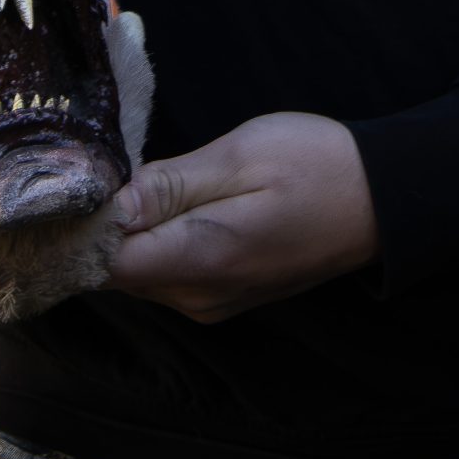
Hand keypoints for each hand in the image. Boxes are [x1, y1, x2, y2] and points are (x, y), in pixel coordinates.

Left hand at [107, 111, 377, 322]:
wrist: (380, 198)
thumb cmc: (312, 165)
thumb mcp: (239, 156)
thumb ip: (170, 185)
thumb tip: (108, 207)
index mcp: (200, 261)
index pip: (105, 263)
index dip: (83, 223)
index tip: (79, 178)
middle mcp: (198, 298)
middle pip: (117, 270)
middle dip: (104, 223)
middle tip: (108, 163)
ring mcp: (212, 303)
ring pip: (140, 272)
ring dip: (132, 230)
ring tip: (143, 173)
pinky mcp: (224, 296)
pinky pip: (168, 273)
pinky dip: (157, 240)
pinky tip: (170, 198)